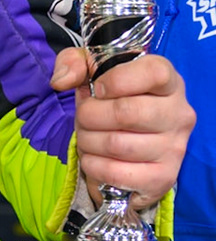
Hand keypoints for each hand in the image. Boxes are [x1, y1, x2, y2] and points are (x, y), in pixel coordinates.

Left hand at [51, 47, 194, 210]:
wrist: (124, 139)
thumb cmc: (109, 99)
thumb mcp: (89, 69)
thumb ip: (72, 62)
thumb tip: (61, 81)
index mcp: (168, 83)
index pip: (155, 73)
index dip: (117, 79)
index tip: (97, 88)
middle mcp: (179, 114)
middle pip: (127, 112)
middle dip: (89, 115)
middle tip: (85, 117)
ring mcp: (175, 148)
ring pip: (117, 145)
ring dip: (88, 141)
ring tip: (88, 136)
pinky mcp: (163, 177)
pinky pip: (117, 174)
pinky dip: (94, 166)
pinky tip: (95, 158)